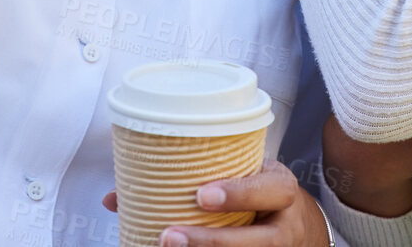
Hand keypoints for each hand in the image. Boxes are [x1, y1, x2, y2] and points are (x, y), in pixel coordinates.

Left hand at [100, 159, 330, 245]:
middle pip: (261, 241)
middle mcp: (285, 226)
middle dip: (213, 241)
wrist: (296, 223)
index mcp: (281, 190)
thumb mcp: (241, 173)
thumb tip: (115, 197)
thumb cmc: (256, 191)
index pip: (271, 189)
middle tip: (170, 236)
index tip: (201, 194)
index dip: (239, 192)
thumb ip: (192, 175)